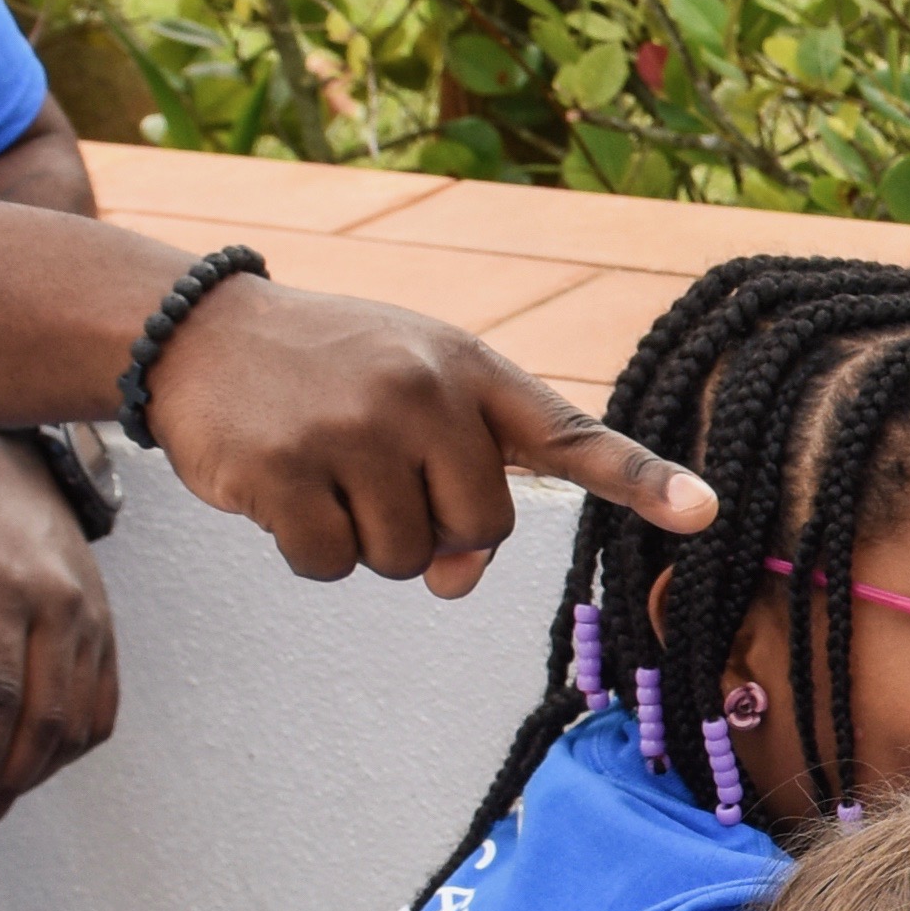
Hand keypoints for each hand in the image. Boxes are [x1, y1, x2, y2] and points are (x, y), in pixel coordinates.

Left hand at [0, 432, 120, 839]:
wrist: (11, 473)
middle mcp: (58, 606)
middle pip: (45, 720)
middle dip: (6, 784)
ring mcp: (93, 621)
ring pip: (79, 724)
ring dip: (36, 775)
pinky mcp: (108, 635)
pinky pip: (100, 712)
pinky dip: (66, 749)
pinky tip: (26, 764)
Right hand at [136, 276, 714, 592]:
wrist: (202, 332)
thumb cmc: (329, 372)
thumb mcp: (409, 396)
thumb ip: (460, 481)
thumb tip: (452, 578)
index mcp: (471, 371)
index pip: (571, 435)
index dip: (642, 479)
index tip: (706, 511)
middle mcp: (423, 391)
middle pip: (480, 532)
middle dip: (434, 529)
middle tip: (379, 474)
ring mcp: (353, 428)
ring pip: (404, 561)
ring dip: (366, 541)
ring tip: (326, 469)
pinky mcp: (285, 469)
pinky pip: (331, 566)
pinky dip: (310, 551)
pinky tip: (282, 489)